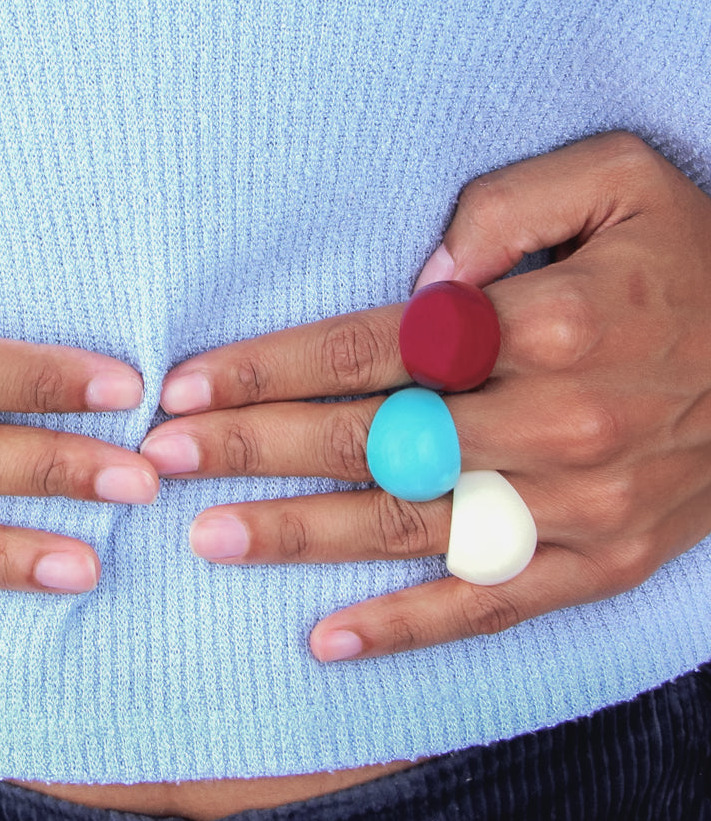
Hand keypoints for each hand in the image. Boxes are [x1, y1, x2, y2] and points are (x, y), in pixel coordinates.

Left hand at [139, 132, 710, 661]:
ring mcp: (576, 510)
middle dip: (255, 451)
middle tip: (164, 459)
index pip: (371, 350)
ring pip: (410, 531)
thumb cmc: (692, 259)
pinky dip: (407, 626)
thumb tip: (420, 280)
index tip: (191, 382)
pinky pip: (490, 606)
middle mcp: (554, 426)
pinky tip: (328, 638)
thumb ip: (508, 209)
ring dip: (301, 538)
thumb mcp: (616, 182)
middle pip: (371, 443)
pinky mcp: (600, 565)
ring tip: (210, 538)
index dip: (272, 368)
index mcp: (546, 324)